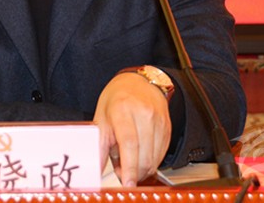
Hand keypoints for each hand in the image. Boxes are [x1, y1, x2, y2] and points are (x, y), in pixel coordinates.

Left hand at [93, 71, 171, 186]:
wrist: (138, 81)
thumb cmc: (117, 98)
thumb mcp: (101, 117)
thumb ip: (99, 145)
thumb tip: (96, 168)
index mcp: (123, 109)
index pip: (129, 143)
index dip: (129, 167)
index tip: (127, 182)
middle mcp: (144, 113)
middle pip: (144, 155)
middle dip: (133, 173)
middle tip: (121, 172)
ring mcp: (158, 120)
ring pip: (154, 158)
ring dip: (142, 169)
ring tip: (129, 159)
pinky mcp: (168, 127)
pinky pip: (161, 154)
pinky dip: (150, 162)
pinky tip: (140, 154)